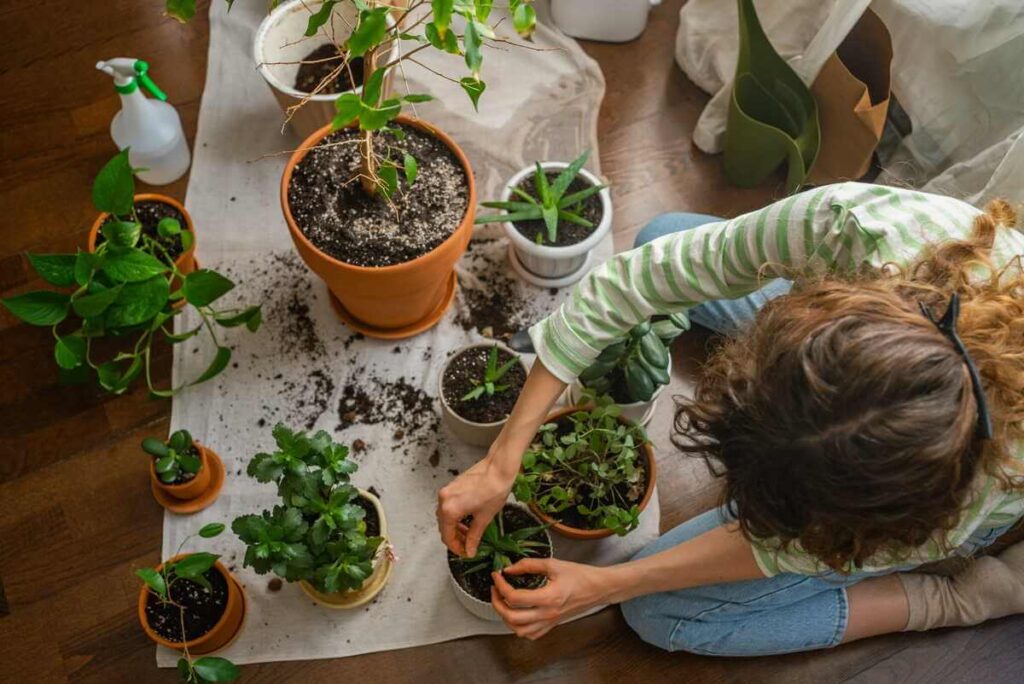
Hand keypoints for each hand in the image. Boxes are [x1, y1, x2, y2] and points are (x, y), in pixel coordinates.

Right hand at [437, 454, 516, 556]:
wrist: (499, 468)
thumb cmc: (494, 490)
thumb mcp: (484, 518)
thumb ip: (473, 536)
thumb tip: (470, 550)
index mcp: (450, 510)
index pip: (447, 536)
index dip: (456, 548)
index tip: (465, 553)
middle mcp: (443, 500)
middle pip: (443, 526)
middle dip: (454, 538)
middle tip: (467, 546)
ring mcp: (447, 491)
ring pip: (445, 516)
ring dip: (454, 527)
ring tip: (468, 534)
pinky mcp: (452, 485)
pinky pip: (448, 505)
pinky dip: (455, 515)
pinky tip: (467, 519)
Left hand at [490, 558, 609, 639]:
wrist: (598, 588)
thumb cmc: (579, 575)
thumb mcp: (553, 564)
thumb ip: (529, 565)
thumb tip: (509, 568)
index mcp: (548, 598)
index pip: (514, 597)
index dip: (501, 585)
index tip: (497, 575)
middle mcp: (547, 614)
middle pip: (512, 617)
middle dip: (497, 603)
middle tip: (495, 589)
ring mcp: (550, 622)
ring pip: (519, 630)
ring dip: (506, 617)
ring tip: (503, 602)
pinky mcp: (552, 626)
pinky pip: (530, 634)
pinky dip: (518, 627)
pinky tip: (517, 614)